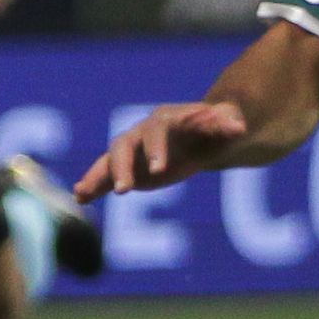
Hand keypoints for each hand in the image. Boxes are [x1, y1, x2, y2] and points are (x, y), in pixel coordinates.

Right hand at [79, 99, 249, 197]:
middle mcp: (142, 133)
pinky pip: (106, 175)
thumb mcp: (225, 128)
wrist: (203, 136)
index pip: (157, 131)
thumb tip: (239, 127)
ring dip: (98, 175)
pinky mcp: (128, 167)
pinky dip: (93, 184)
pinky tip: (79, 197)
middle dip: (123, 166)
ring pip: (109, 160)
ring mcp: (132, 150)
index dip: (157, 149)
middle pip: (125, 145)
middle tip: (125, 190)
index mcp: (165, 120)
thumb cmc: (214, 131)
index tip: (160, 170)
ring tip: (83, 192)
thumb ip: (228, 126)